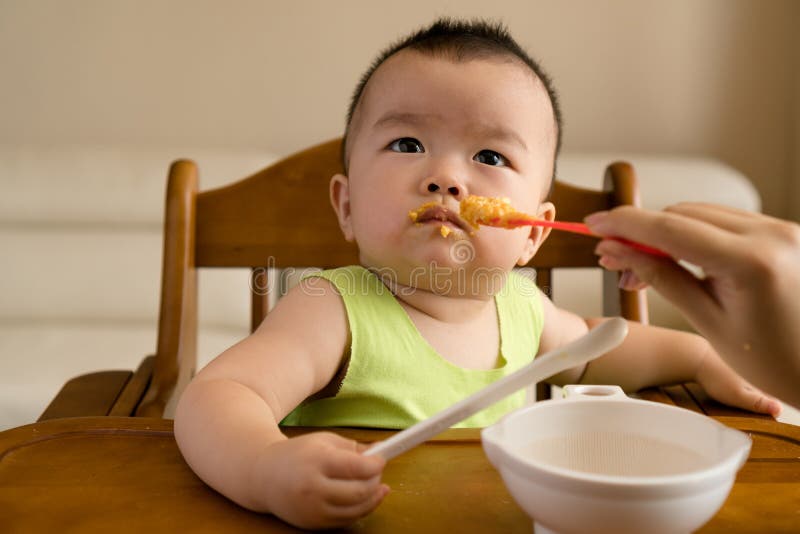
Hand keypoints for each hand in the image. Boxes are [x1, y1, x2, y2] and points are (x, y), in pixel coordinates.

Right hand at [256, 431, 388, 528]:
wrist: (263, 476)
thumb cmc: (297, 454)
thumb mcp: (324, 441)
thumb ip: (353, 447)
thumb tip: (381, 450)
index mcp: (317, 460)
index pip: (357, 467)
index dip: (376, 464)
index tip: (382, 459)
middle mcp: (314, 487)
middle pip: (360, 491)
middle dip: (376, 481)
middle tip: (378, 472)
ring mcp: (312, 508)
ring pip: (356, 510)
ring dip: (372, 498)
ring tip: (376, 485)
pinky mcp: (312, 523)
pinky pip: (345, 520)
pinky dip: (359, 510)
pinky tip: (362, 498)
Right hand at [585, 203, 799, 407]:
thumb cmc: (778, 361)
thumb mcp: (708, 322)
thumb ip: (661, 278)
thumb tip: (617, 251)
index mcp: (752, 261)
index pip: (670, 228)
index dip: (625, 224)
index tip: (595, 224)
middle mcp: (772, 234)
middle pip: (684, 214)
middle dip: (642, 233)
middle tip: (613, 260)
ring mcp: (782, 230)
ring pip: (702, 215)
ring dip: (666, 234)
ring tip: (643, 268)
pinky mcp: (784, 233)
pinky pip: (726, 223)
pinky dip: (695, 236)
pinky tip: (678, 260)